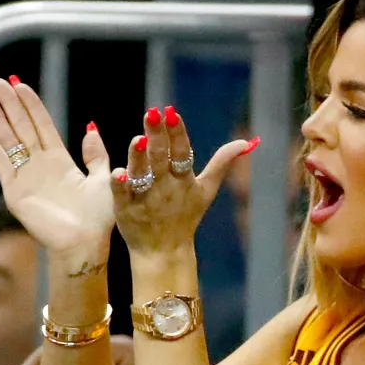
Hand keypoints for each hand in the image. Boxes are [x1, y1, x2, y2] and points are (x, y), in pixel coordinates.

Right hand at [0, 76, 114, 260]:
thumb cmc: (99, 217)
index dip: (31, 104)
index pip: (42, 124)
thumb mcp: (104, 179)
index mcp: (61, 160)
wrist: (84, 243)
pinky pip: (0, 162)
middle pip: (21, 126)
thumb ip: (96, 155)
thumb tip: (90, 128)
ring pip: (8, 139)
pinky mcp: (14, 190)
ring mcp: (26, 176)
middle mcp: (40, 165)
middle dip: (8, 102)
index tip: (19, 83)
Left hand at [111, 107, 256, 261]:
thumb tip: (246, 142)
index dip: (177, 133)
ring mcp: (145, 198)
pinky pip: (122, 195)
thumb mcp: (206, 190)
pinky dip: (120, 185)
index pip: (181, 152)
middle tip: (152, 113)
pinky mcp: (126, 209)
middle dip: (157, 135)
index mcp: (183, 180)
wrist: (164, 252)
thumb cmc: (185, 217)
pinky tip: (118, 172)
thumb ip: (222, 163)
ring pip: (141, 174)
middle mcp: (165, 187)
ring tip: (139, 140)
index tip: (172, 112)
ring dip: (139, 158)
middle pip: (161, 158)